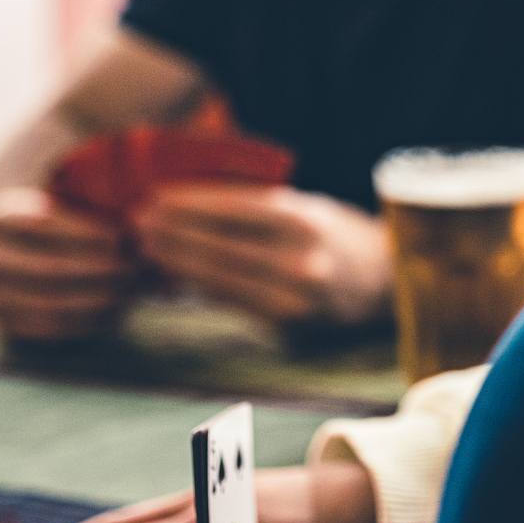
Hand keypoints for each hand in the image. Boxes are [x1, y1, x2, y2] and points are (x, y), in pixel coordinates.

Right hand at [0, 187, 137, 341]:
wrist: (19, 247)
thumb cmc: (58, 218)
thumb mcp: (64, 196)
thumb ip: (90, 197)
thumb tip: (132, 215)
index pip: (44, 224)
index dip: (88, 233)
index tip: (123, 236)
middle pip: (49, 267)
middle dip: (100, 269)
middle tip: (135, 267)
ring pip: (50, 302)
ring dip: (98, 298)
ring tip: (130, 290)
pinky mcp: (4, 322)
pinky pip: (49, 328)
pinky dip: (87, 321)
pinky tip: (115, 310)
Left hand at [134, 184, 391, 327]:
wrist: (389, 281)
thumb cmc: (339, 233)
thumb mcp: (306, 204)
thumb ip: (255, 204)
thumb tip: (187, 203)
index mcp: (302, 219)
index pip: (229, 208)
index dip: (184, 203)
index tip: (150, 197)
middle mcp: (298, 258)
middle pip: (217, 244)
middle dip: (170, 233)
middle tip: (134, 224)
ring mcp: (293, 296)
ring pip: (218, 277)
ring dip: (176, 263)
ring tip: (145, 249)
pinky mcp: (288, 325)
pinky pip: (232, 302)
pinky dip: (200, 288)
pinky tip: (176, 277)